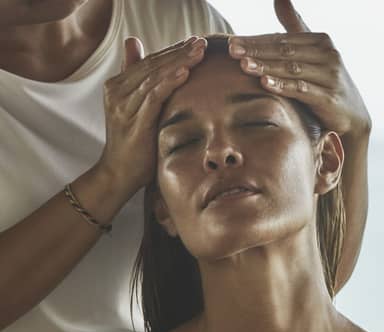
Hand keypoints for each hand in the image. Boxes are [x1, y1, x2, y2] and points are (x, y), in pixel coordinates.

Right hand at [95, 36, 206, 191]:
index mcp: (117, 86)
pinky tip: (185, 72)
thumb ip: (136, 78)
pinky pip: (153, 96)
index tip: (196, 42)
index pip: (149, 61)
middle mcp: (117, 92)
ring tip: (199, 52)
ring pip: (154, 77)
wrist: (119, 173)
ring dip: (179, 62)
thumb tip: (133, 42)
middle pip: (153, 65)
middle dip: (179, 52)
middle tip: (202, 42)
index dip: (173, 50)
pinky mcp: (133, 121)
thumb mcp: (136, 109)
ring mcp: (123, 106)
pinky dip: (170, 82)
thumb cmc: (134, 143)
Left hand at [228, 0, 370, 136]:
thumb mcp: (313, 52)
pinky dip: (283, 86)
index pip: (282, 39)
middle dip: (257, 51)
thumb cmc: (326, 82)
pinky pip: (301, 90)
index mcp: (321, 41)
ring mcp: (330, 76)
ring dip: (266, 66)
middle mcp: (328, 55)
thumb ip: (294, 27)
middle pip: (285, 51)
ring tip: (243, 65)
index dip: (256, 40)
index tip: (232, 42)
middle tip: (232, 51)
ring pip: (291, 69)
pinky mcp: (329, 98)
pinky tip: (265, 84)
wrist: (353, 115)